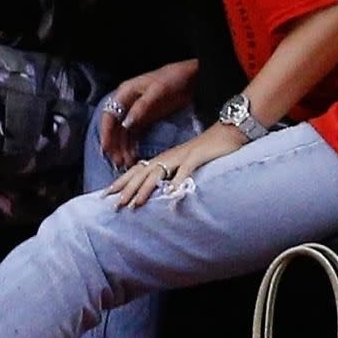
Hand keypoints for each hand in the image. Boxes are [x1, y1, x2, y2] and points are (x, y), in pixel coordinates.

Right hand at [100, 59, 197, 169]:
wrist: (192, 77)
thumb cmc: (173, 79)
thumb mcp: (157, 91)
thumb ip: (141, 107)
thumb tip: (126, 124)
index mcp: (125, 93)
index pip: (110, 115)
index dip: (106, 132)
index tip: (106, 149)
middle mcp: (127, 103)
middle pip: (115, 127)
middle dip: (115, 145)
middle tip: (118, 162)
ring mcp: (137, 112)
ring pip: (124, 133)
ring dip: (123, 148)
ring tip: (126, 164)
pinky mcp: (146, 119)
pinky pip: (135, 135)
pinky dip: (133, 146)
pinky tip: (134, 157)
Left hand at [106, 121, 244, 208]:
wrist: (230, 131)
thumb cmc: (209, 151)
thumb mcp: (186, 164)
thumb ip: (173, 175)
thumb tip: (162, 192)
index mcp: (165, 158)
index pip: (138, 170)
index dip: (122, 182)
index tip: (106, 195)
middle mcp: (169, 156)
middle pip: (142, 172)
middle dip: (127, 189)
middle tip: (114, 205)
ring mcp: (183, 155)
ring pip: (158, 172)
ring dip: (145, 189)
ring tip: (135, 204)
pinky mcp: (198, 155)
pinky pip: (185, 170)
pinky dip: (177, 182)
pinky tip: (171, 195)